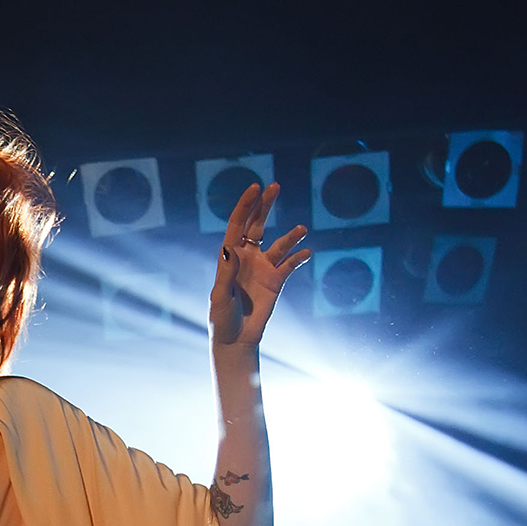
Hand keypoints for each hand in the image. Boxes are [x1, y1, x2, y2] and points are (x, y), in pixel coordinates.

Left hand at [209, 182, 310, 346]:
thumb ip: (226, 273)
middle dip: (265, 206)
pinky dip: (298, 258)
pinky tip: (305, 253)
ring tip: (302, 229)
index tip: (255, 188)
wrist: (236, 339)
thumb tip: (230, 250)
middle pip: (257, 225)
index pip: (237, 225)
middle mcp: (247, 257)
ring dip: (290, 236)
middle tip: (275, 186)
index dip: (245, 206)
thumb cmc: (222, 319)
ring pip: (279, 245)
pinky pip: (290, 265)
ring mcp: (263, 268)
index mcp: (229, 257)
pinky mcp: (276, 281)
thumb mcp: (220, 296)